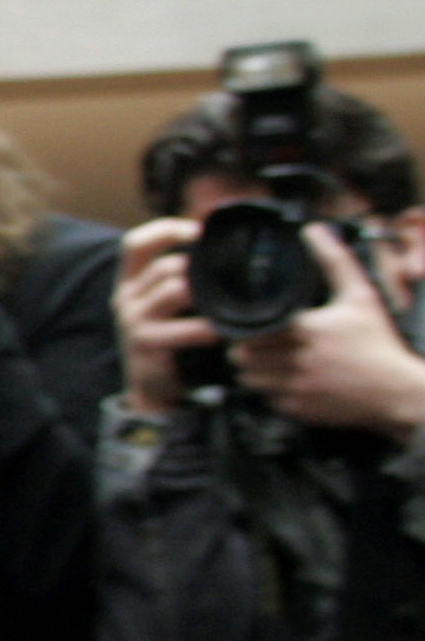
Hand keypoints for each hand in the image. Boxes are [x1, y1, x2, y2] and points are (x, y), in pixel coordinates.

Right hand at [113, 217, 214, 414]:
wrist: (150, 388)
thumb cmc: (166, 341)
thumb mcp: (163, 306)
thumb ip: (178, 280)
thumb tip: (215, 250)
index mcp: (128, 283)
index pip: (134, 244)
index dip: (165, 230)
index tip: (198, 230)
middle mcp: (124, 299)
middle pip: (165, 267)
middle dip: (198, 271)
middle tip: (228, 281)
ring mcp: (132, 322)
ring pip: (175, 290)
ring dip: (207, 297)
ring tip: (228, 307)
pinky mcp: (146, 344)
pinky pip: (185, 328)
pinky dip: (207, 329)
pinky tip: (221, 333)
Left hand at [227, 224, 424, 437]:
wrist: (398, 391)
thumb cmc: (378, 342)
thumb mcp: (360, 296)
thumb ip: (335, 261)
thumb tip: (315, 230)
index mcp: (306, 330)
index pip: (248, 328)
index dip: (243, 327)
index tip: (250, 324)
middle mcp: (297, 359)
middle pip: (242, 355)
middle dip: (244, 349)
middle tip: (254, 343)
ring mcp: (295, 388)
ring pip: (249, 379)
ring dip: (252, 370)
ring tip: (265, 361)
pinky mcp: (298, 410)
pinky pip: (266, 400)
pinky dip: (268, 391)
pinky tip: (283, 380)